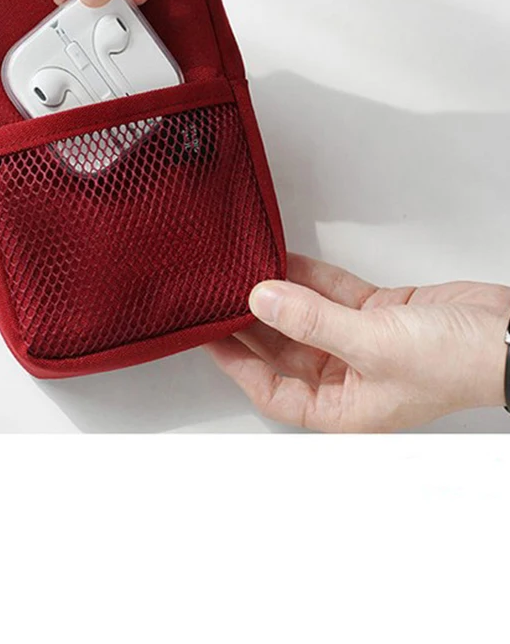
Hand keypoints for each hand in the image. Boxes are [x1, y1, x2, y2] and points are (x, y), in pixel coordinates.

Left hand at [207, 254, 509, 431]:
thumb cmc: (460, 363)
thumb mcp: (372, 344)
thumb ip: (311, 321)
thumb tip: (262, 300)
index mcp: (343, 408)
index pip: (271, 389)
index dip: (236, 363)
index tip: (209, 334)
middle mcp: (347, 379)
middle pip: (283, 349)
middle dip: (253, 322)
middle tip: (219, 297)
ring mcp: (361, 343)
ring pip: (304, 317)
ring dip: (278, 295)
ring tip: (243, 274)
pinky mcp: (376, 314)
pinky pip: (330, 295)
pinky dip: (308, 278)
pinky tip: (282, 262)